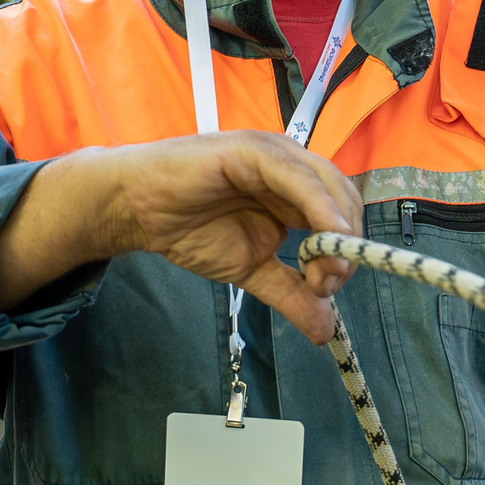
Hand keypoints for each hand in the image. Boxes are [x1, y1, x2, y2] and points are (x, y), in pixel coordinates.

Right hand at [0, 134, 362, 341]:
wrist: (137, 212)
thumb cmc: (189, 229)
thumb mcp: (251, 272)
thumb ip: (289, 295)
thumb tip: (326, 332)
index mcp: (294, 191)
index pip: (342, 214)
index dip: (347, 251)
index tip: (327, 289)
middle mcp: (292, 167)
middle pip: (344, 199)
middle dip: (345, 246)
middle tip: (323, 284)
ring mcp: (274, 155)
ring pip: (329, 186)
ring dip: (336, 232)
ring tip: (321, 271)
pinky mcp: (253, 152)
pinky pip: (298, 177)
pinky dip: (320, 206)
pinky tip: (325, 235)